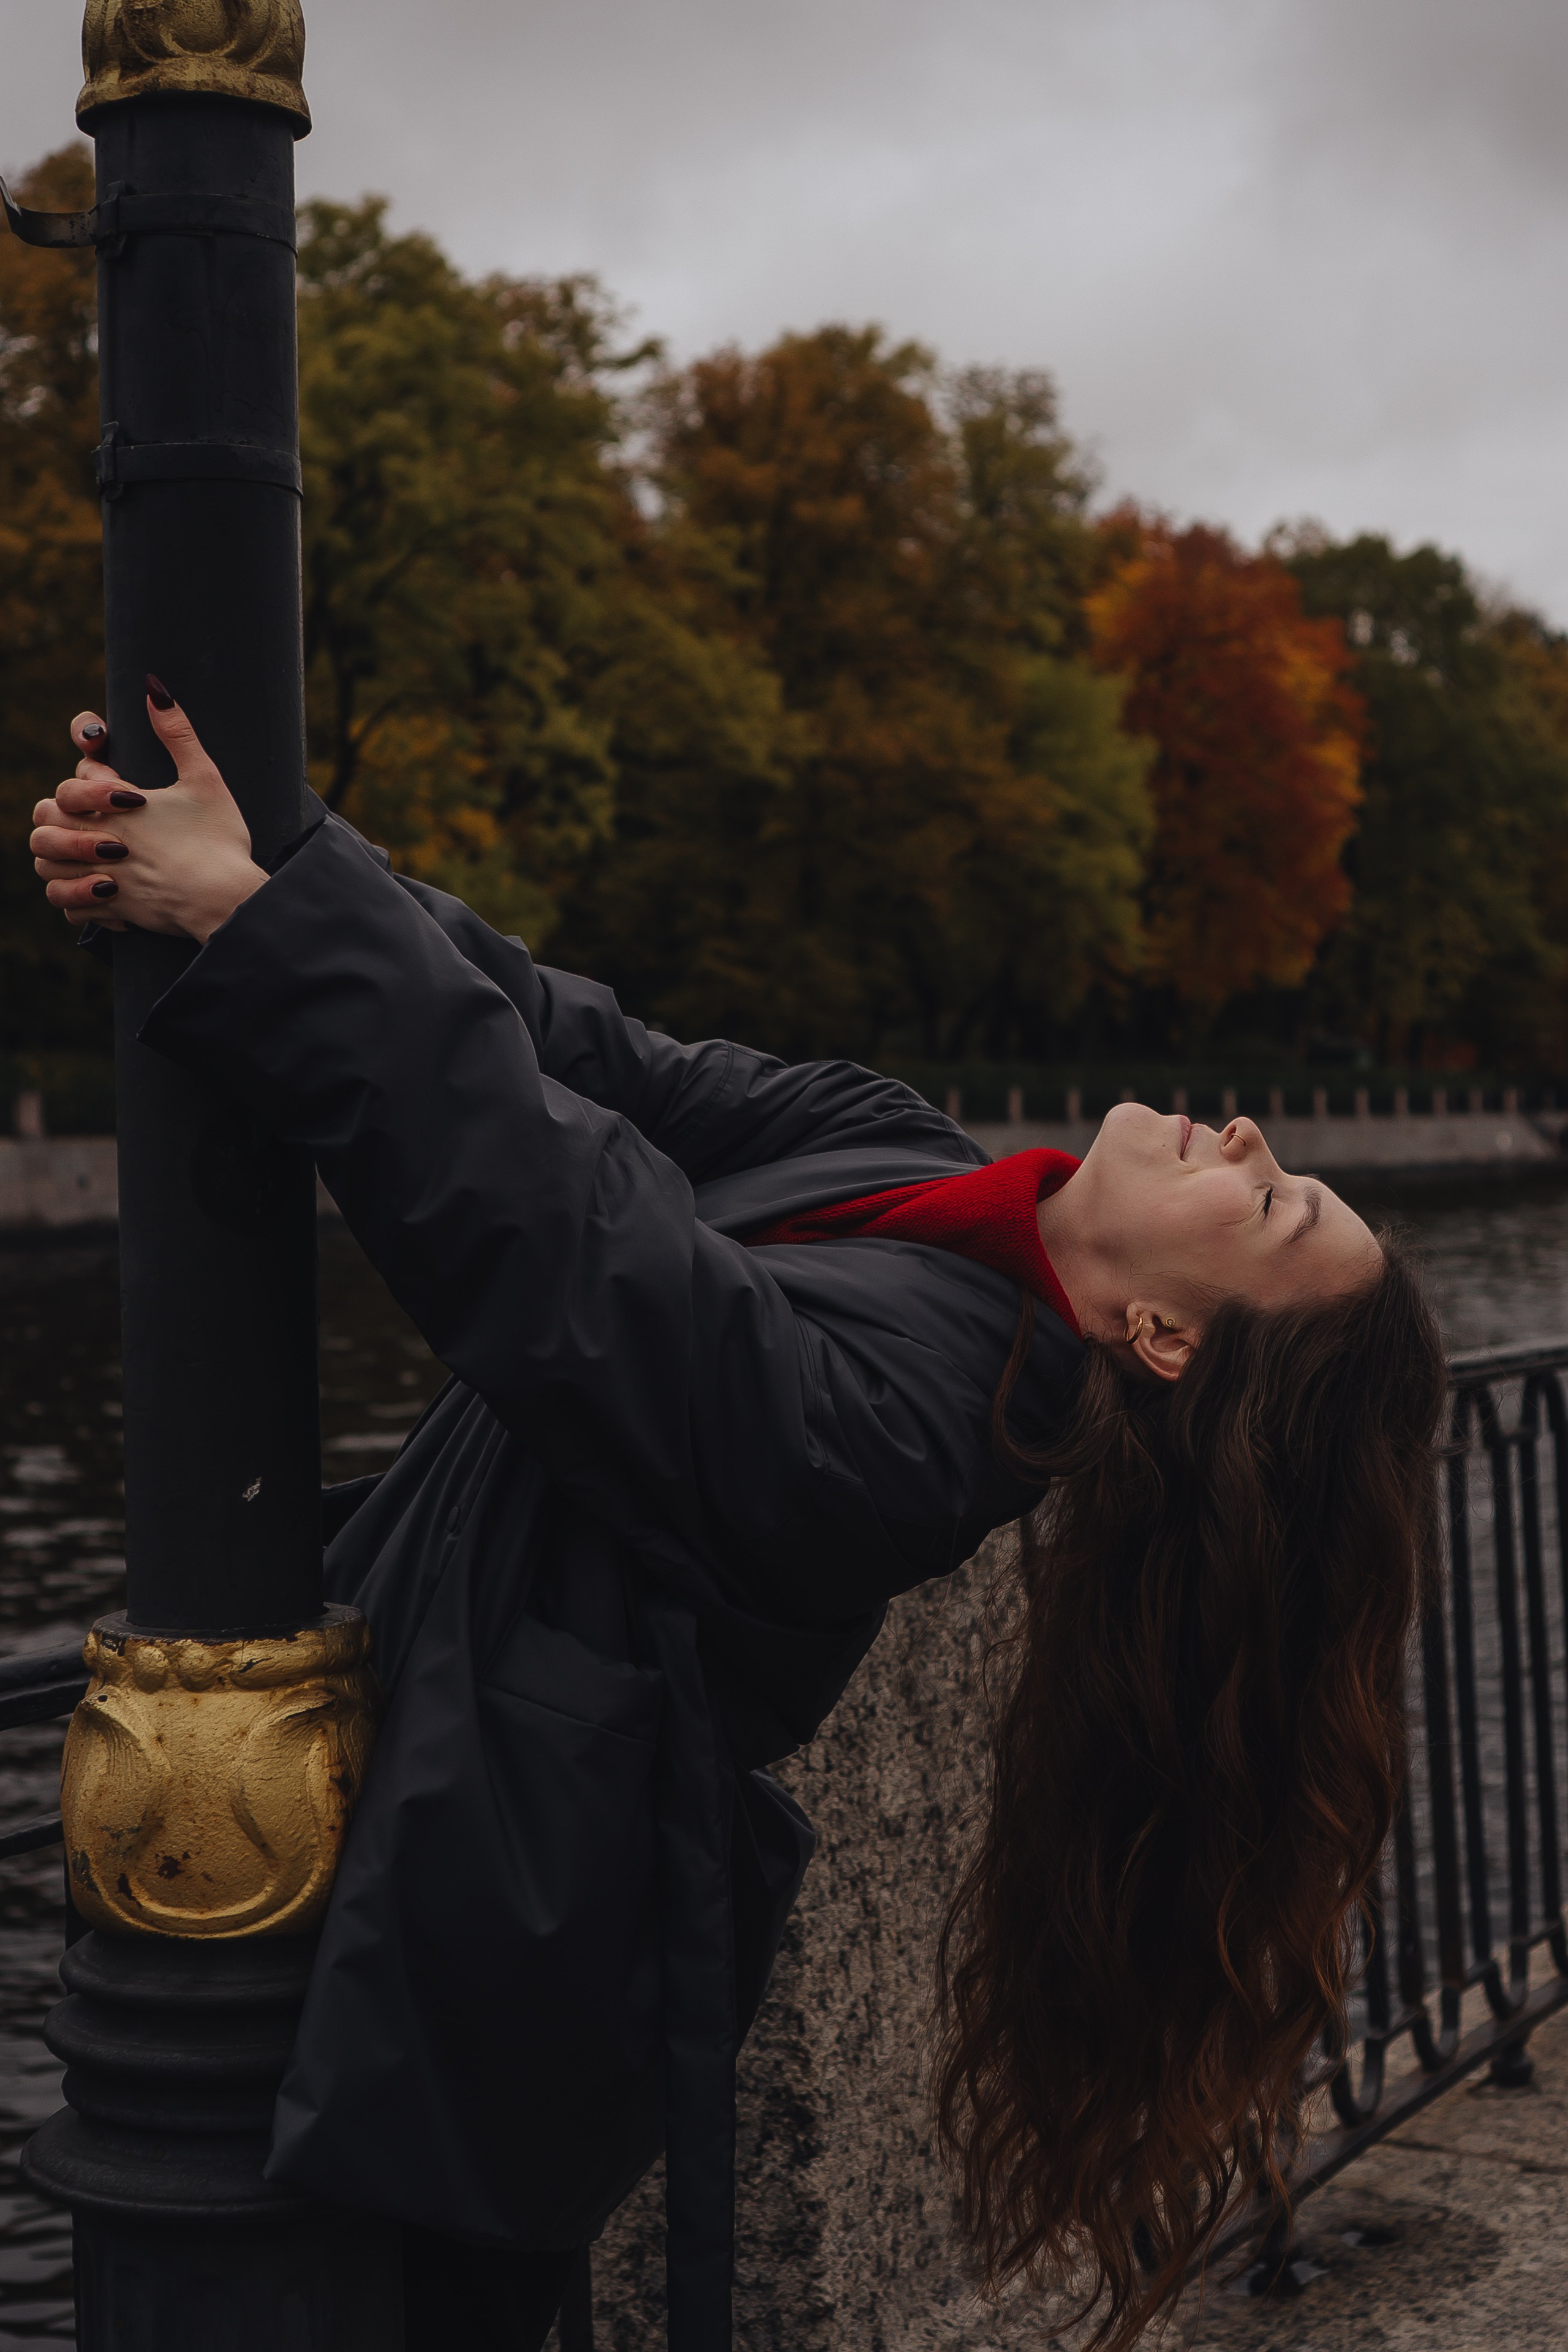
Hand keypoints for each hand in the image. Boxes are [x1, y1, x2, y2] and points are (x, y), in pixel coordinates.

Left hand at [31, 685, 268, 943]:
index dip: (94, 777)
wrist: (227, 900)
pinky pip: (70, 907)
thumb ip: (177, 733)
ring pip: (47, 867)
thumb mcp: (204, 778)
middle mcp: (99, 840)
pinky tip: (102, 890)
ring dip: (62, 859)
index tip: (125, 790)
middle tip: (94, 820)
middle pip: (45, 820)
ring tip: (90, 855)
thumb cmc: (217, 839)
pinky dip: (78, 899)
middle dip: (62, 816)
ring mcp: (101, 876)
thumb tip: (153, 688)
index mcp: (116, 805)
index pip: (77, 779)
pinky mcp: (111, 908)